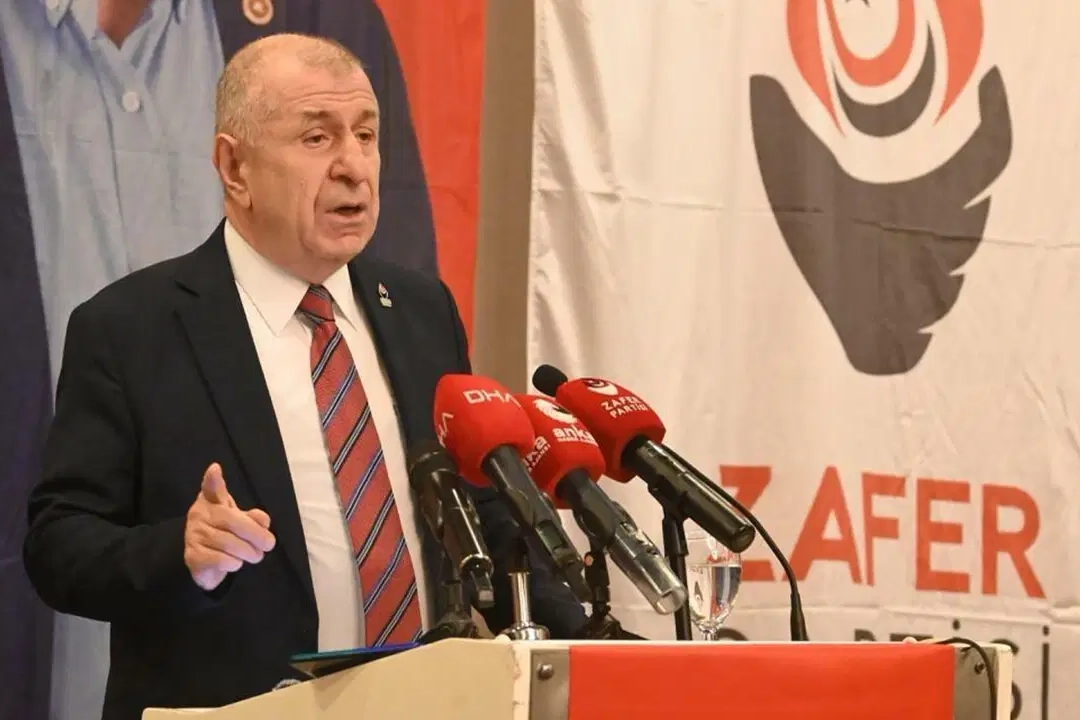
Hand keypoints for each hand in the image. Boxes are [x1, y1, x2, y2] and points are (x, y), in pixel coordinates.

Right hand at [184, 463, 275, 590]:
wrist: (207, 563)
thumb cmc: (226, 534)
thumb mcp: (242, 521)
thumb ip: (254, 517)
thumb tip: (262, 520)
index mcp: (211, 501)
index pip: (211, 488)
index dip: (212, 480)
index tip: (215, 469)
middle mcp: (198, 515)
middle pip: (231, 521)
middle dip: (255, 534)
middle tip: (268, 544)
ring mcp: (193, 535)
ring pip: (227, 543)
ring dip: (248, 552)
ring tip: (255, 555)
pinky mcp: (192, 556)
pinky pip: (219, 559)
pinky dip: (233, 563)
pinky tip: (236, 563)